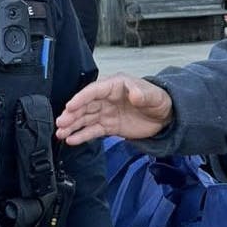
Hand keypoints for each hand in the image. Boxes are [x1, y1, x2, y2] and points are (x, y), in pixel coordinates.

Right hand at [55, 75, 172, 145]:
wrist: (165, 117)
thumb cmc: (158, 100)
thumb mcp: (153, 96)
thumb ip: (143, 94)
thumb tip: (135, 94)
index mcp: (115, 86)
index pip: (94, 91)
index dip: (81, 98)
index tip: (70, 106)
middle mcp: (107, 98)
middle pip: (85, 105)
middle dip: (72, 114)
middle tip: (61, 122)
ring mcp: (106, 113)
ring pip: (85, 118)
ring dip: (72, 125)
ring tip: (60, 133)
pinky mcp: (109, 126)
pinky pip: (93, 130)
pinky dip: (82, 135)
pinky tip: (71, 140)